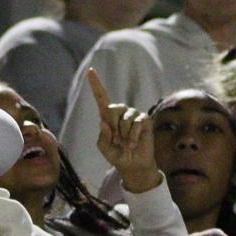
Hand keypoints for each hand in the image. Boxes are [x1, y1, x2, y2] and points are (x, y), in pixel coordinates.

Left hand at [86, 70, 158, 192]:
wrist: (133, 164)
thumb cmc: (118, 155)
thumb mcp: (104, 148)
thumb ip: (102, 137)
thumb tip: (104, 122)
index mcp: (107, 116)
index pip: (101, 97)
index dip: (95, 84)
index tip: (90, 70)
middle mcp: (121, 112)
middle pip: (112, 108)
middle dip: (113, 126)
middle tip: (116, 140)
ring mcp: (134, 114)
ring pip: (125, 118)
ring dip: (124, 134)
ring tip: (125, 143)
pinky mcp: (145, 120)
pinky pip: (137, 123)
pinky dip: (133, 136)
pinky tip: (133, 143)